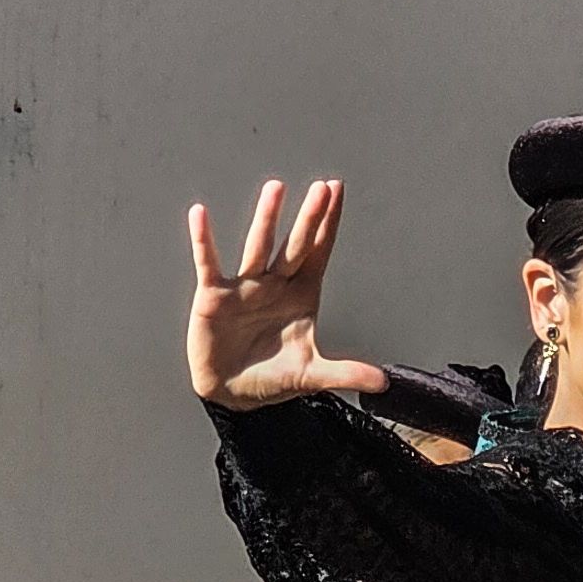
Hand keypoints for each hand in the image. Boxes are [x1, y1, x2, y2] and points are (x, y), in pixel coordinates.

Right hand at [185, 180, 389, 409]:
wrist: (233, 393)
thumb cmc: (272, 378)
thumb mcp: (311, 375)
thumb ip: (346, 374)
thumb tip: (383, 383)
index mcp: (300, 294)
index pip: (319, 252)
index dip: (328, 224)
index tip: (337, 190)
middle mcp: (275, 284)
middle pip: (296, 246)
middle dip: (310, 219)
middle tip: (322, 188)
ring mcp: (245, 288)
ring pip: (258, 247)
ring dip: (267, 220)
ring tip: (276, 190)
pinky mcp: (214, 297)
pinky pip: (208, 263)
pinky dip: (203, 240)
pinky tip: (200, 214)